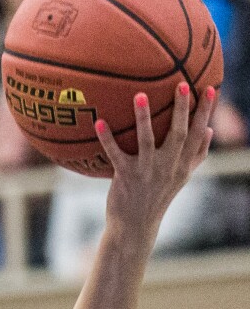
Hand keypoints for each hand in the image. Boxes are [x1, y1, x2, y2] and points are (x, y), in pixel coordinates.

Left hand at [95, 84, 216, 238]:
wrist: (136, 225)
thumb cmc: (159, 196)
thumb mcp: (182, 177)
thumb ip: (197, 154)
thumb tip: (210, 129)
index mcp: (183, 164)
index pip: (199, 133)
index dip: (205, 111)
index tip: (209, 89)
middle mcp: (168, 166)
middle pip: (178, 133)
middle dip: (181, 108)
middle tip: (181, 84)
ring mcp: (147, 171)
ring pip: (146, 139)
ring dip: (143, 117)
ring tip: (140, 94)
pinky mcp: (125, 176)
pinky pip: (115, 153)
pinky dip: (107, 138)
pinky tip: (99, 122)